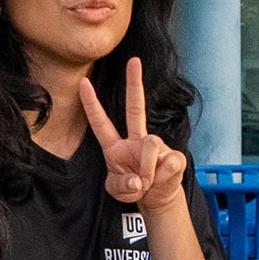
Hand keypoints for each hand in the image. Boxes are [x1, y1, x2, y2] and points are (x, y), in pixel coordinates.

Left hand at [82, 56, 186, 215]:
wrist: (158, 199)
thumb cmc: (134, 189)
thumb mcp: (120, 192)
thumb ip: (123, 186)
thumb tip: (138, 179)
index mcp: (116, 147)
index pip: (100, 123)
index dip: (92, 104)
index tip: (83, 83)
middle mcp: (136, 140)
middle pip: (135, 108)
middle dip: (134, 83)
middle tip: (134, 60)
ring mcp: (157, 146)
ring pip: (151, 145)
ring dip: (147, 170)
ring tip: (147, 184)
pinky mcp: (175, 156)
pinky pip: (168, 163)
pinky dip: (161, 178)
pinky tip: (160, 182)